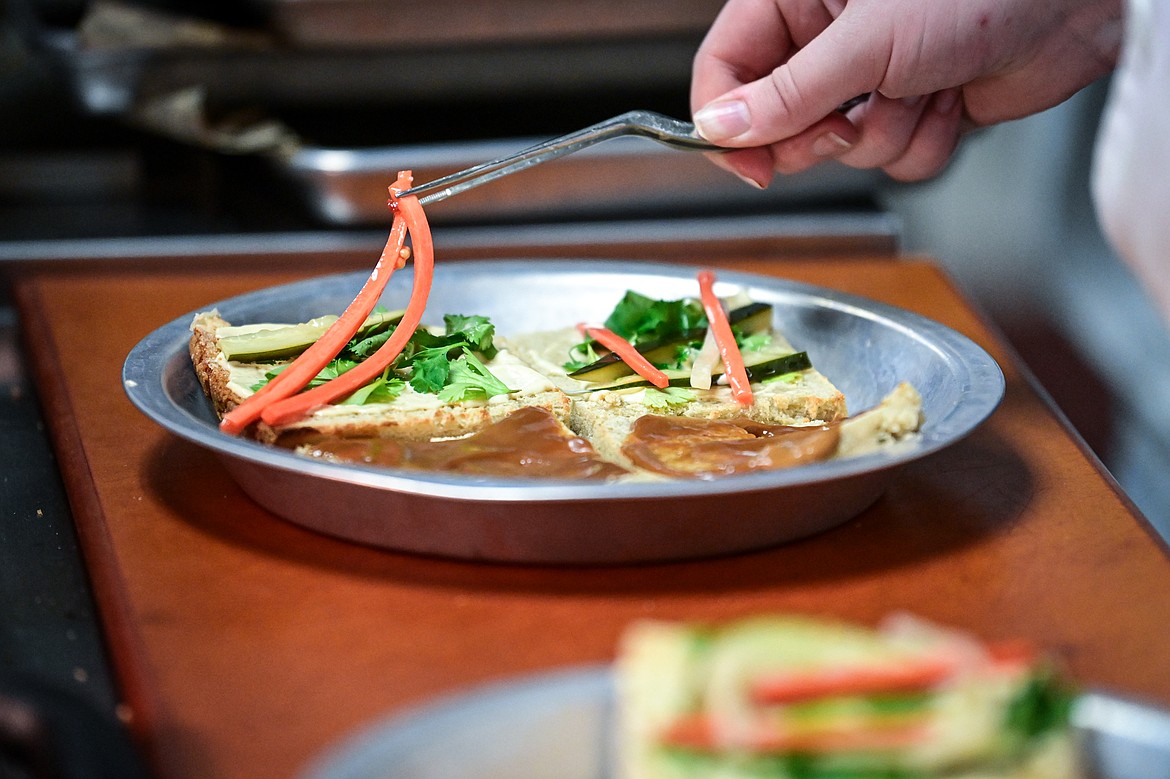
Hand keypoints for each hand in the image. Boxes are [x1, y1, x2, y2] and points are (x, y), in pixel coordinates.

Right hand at [691, 0, 1122, 185]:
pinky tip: (951, 98)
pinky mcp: (915, 109)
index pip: (726, 70)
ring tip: (924, 87)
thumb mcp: (864, 43)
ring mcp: (872, 78)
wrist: (1073, 4)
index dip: (728, 124)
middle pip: (780, 122)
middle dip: (825, 133)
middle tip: (851, 115)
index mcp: (796, 0)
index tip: (749, 164)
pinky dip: (925, 141)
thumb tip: (722, 129)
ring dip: (886, 132)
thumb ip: (786, 95)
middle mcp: (828, 40)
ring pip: (842, 150)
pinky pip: (892, 159)